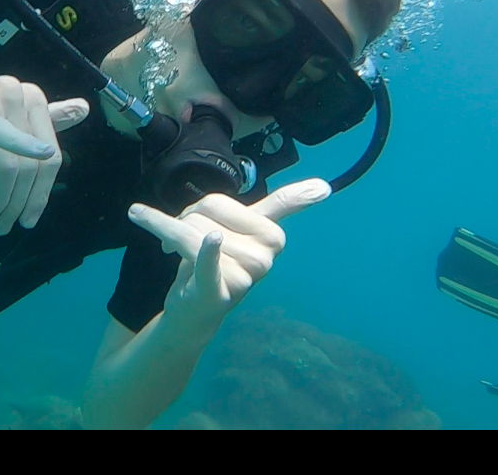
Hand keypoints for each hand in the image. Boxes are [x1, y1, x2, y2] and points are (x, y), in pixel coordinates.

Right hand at [0, 75, 87, 234]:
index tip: (27, 219)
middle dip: (20, 203)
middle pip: (36, 164)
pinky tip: (17, 171)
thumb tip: (85, 107)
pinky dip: (13, 150)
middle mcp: (15, 90)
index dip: (41, 194)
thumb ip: (38, 124)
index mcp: (27, 97)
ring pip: (13, 165)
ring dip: (2, 201)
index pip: (51, 156)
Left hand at [127, 178, 330, 332]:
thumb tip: (325, 186)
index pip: (224, 204)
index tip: (246, 205)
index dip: (206, 209)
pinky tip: (214, 241)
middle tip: (188, 241)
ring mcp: (245, 276)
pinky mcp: (220, 291)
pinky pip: (211, 263)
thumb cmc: (219, 262)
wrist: (193, 311)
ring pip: (193, 230)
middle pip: (206, 210)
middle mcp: (264, 257)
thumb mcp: (247, 228)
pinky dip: (208, 253)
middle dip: (186, 219)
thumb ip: (284, 205)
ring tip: (177, 251)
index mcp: (273, 237)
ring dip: (173, 235)